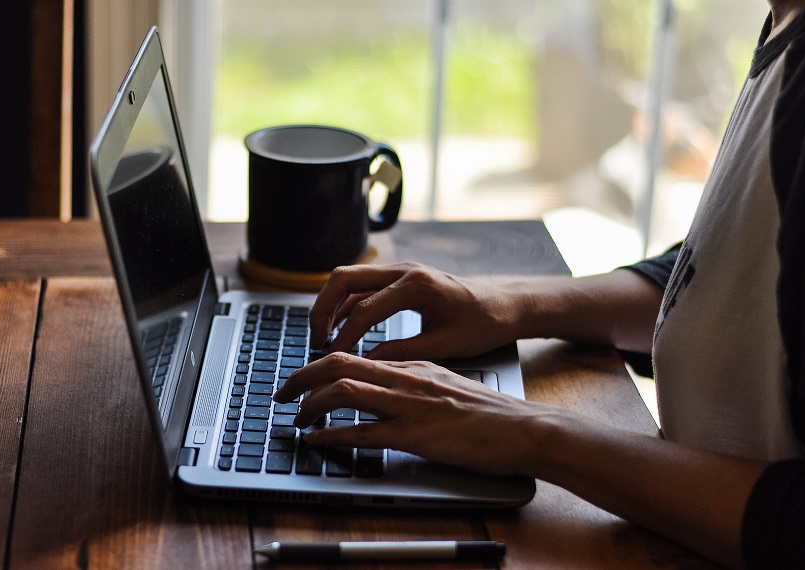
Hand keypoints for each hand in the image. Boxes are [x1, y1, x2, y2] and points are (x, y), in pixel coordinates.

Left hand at [274, 352, 535, 475]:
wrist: (522, 428)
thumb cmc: (488, 411)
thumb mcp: (446, 384)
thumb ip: (414, 381)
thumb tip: (384, 384)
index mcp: (412, 365)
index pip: (354, 356)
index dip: (320, 366)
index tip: (304, 379)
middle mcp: (405, 378)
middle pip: (338, 364)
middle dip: (302, 375)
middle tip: (282, 391)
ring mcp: (408, 405)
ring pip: (344, 391)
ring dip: (310, 403)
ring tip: (295, 415)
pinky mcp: (414, 434)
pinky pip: (361, 432)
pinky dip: (331, 435)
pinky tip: (316, 440)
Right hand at [310, 262, 519, 360]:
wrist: (505, 305)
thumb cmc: (483, 324)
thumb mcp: (444, 345)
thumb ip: (402, 353)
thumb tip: (367, 364)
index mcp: (416, 285)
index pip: (365, 309)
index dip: (345, 336)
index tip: (334, 359)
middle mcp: (404, 269)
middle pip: (344, 278)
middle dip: (322, 308)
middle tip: (314, 339)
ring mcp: (401, 270)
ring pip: (349, 278)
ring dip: (330, 304)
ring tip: (321, 336)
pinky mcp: (401, 277)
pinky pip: (363, 285)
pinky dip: (346, 304)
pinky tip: (341, 328)